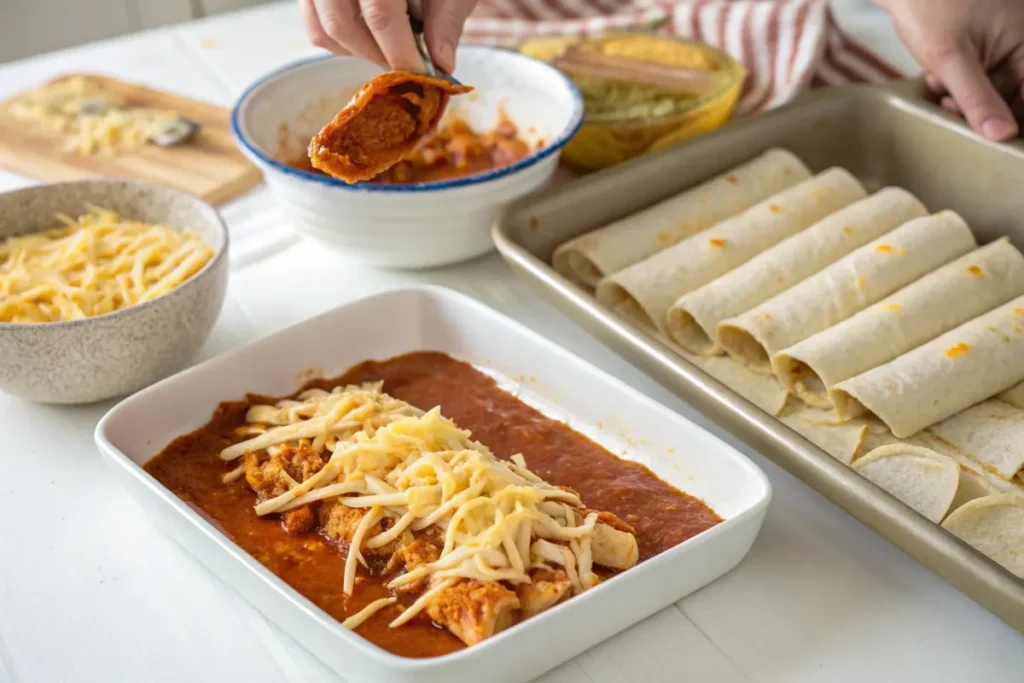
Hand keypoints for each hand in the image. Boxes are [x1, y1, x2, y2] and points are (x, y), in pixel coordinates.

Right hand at [300, 0, 476, 72]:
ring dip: (359, 51)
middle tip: (405, 65)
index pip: (379, 12)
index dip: (398, 50)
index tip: (417, 73)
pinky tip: (370, 36)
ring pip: (324, 29)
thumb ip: (445, 19)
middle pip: (342, 23)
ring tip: (389, 47)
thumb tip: (441, 63)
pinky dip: (341, 41)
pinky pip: (314, 25)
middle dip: (378, 55)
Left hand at [876, 0, 1023, 140]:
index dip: (1013, 120)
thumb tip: (1002, 136)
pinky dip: (957, 84)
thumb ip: (977, 99)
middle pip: (1012, 95)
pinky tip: (936, 78)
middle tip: (949, 106)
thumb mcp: (952, 59)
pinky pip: (977, 77)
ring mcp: (1001, 43)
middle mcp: (1021, 42)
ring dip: (964, 98)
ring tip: (940, 89)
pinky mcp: (981, 45)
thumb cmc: (931, 8)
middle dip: (980, 108)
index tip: (992, 139)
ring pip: (991, 89)